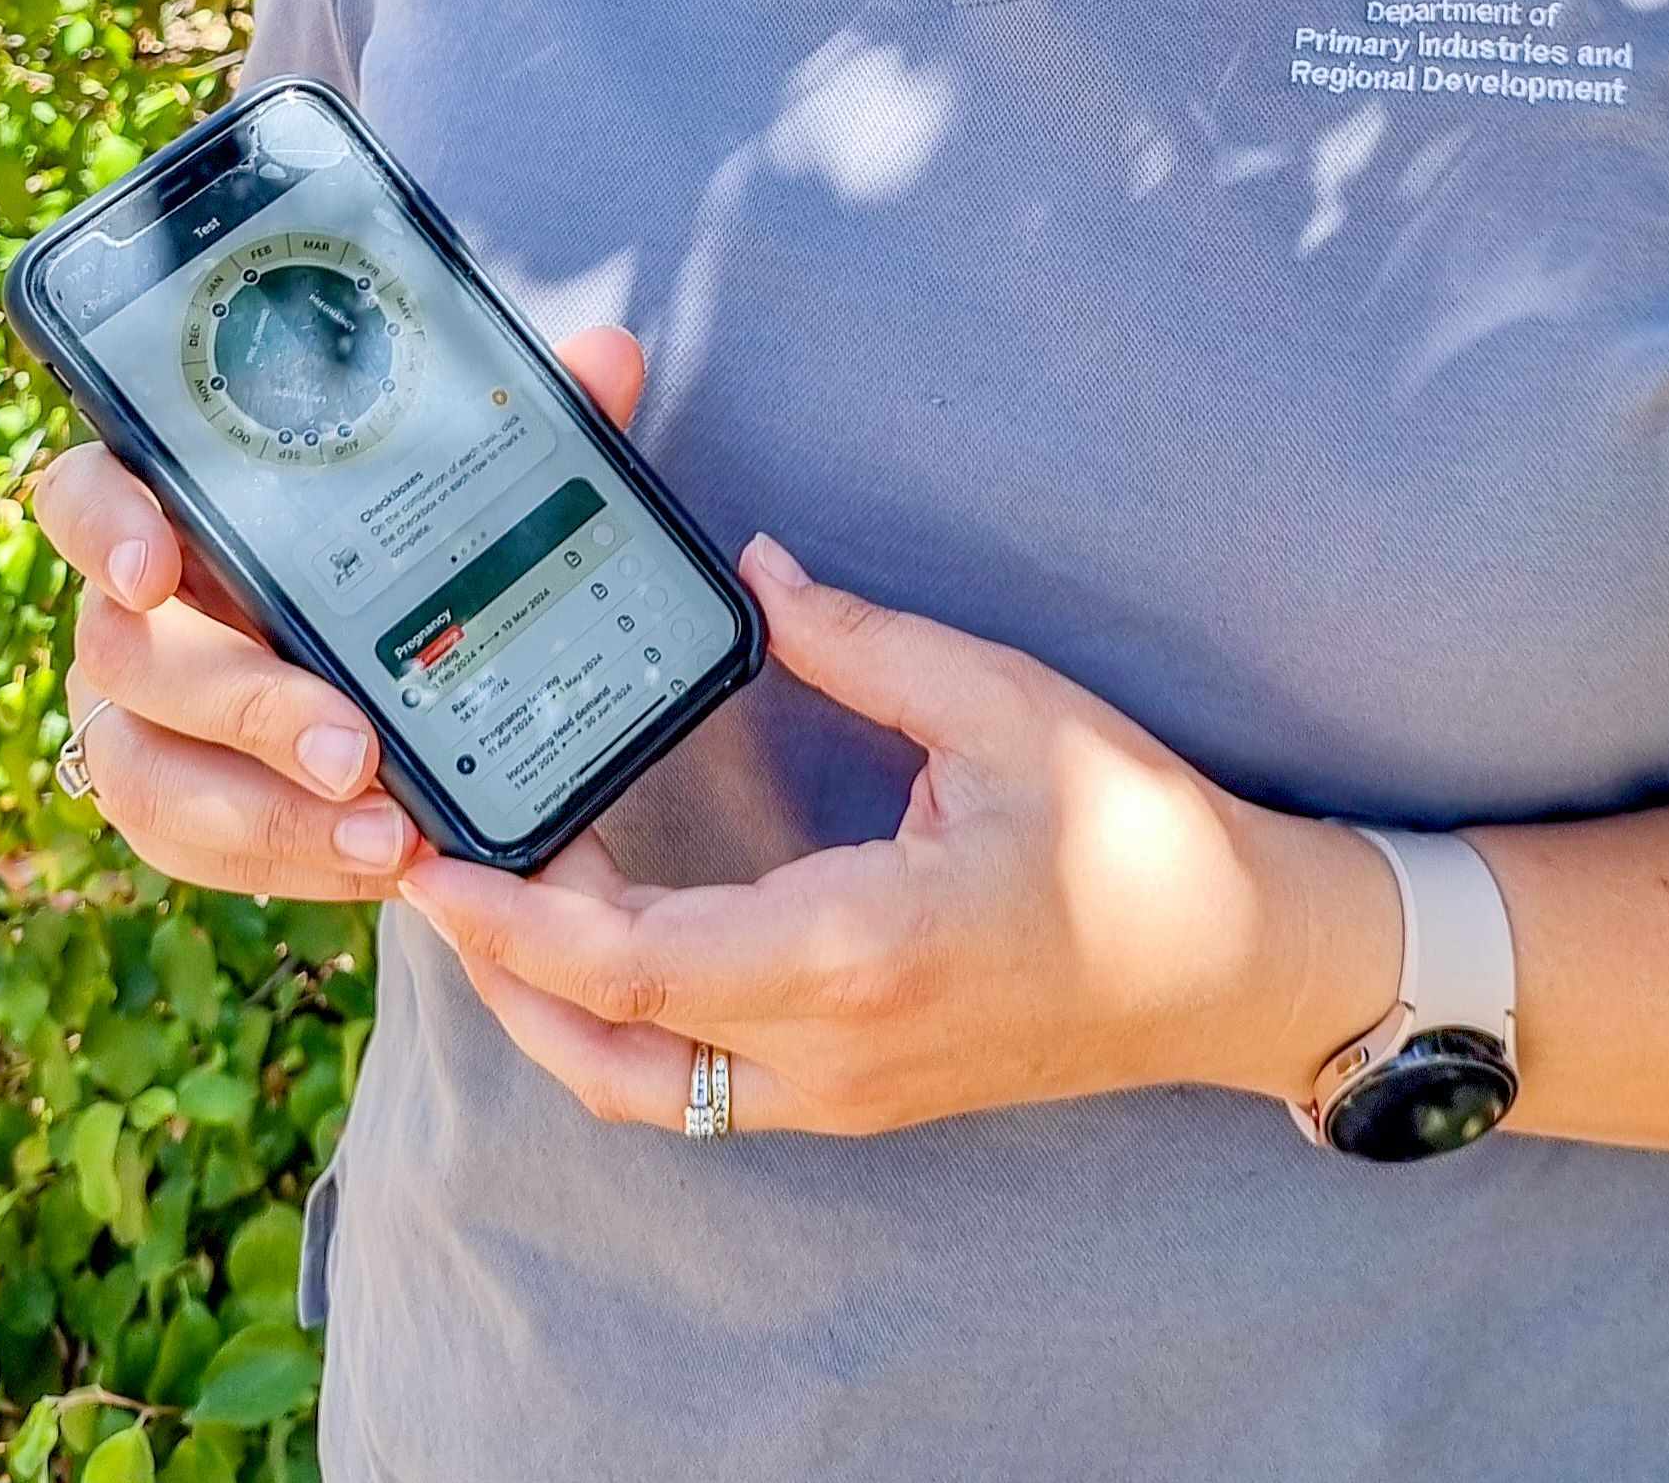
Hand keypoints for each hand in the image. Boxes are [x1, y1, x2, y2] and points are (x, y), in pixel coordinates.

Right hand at [30, 326, 658, 916]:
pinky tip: (381, 864)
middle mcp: (132, 613)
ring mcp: (139, 718)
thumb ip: (525, 419)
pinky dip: (293, 861)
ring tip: (388, 838)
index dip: (102, 524)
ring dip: (269, 816)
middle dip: (244, 706)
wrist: (383, 654)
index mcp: (177, 506)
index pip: (84, 492)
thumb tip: (609, 355)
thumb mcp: (459, 480)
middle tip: (355, 748)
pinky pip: (200, 849)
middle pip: (131, 657)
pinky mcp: (178, 806)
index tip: (153, 566)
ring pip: (151, 778)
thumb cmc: (390, 540)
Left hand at [390, 538, 1401, 1137]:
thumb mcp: (1003, 705)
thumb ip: (862, 642)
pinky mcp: (859, 1096)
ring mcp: (843, 1091)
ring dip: (550, 1011)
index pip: (637, 964)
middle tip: (430, 862)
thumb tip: (755, 572)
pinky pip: (698, 1089)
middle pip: (604, 1047)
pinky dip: (622, 1026)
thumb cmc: (1136, 835)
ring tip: (498, 898)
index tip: (435, 863)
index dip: (514, 925)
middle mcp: (832, 1047)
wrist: (1238, 968)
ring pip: (641, 1091)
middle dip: (495, 968)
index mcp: (858, 947)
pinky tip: (605, 935)